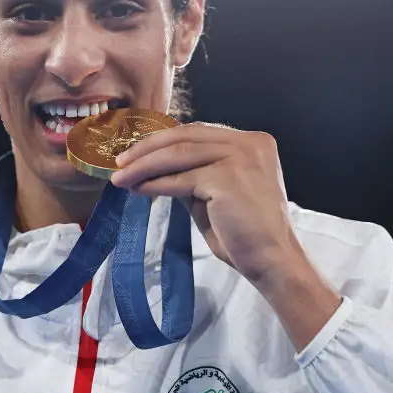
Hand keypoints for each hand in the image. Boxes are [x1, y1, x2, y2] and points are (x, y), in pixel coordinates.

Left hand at [110, 121, 304, 285]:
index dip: (164, 140)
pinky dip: (155, 183)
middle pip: (186, 136)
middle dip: (148, 148)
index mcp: (253, 142)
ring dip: (144, 166)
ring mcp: (240, 158)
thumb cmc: (245, 233)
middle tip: (120, 162)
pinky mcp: (227, 178)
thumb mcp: (216, 194)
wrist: (271, 260)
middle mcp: (250, 143)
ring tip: (121, 177)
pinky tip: (139, 190)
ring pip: (178, 154)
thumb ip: (193, 175)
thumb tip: (154, 167)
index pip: (198, 132)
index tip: (137, 152)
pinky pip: (181, 178)